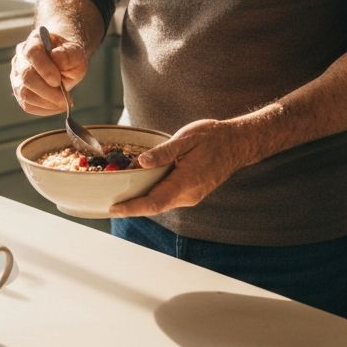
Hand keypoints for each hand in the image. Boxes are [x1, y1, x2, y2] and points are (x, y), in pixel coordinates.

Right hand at [10, 27, 88, 115]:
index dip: (44, 68)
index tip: (58, 81)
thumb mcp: (77, 52)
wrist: (65, 60)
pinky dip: (44, 109)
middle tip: (65, 98)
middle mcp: (21, 58)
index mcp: (35, 41)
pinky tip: (57, 105)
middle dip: (47, 91)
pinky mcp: (20, 91)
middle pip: (26, 76)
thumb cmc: (69, 55)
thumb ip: (68, 54)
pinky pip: (27, 105)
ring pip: (24, 93)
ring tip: (64, 102)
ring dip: (47, 102)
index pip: (32, 53)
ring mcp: (17, 75)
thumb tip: (56, 59)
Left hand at [109, 118, 251, 216]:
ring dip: (142, 200)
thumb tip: (141, 162)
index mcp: (186, 182)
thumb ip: (163, 153)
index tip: (114, 209)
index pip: (154, 202)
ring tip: (121, 194)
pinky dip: (153, 194)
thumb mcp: (186, 139)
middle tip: (109, 203)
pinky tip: (143, 185)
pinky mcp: (192, 193)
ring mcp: (191, 196)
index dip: (132, 208)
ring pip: (161, 202)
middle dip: (132, 206)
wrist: (236, 143)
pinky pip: (168, 197)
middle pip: (155, 206)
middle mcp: (188, 195)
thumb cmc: (212, 138)